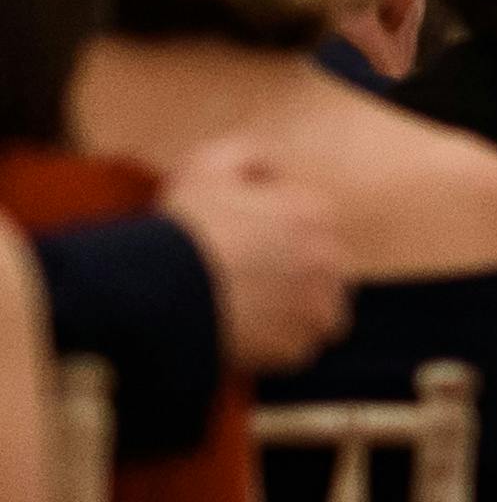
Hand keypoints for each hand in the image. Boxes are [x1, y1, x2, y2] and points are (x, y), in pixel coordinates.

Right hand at [155, 139, 349, 376]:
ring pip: (316, 311)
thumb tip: (274, 170)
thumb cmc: (182, 226)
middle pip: (317, 270)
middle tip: (242, 279)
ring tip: (247, 308)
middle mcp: (331, 260)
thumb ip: (248, 155)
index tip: (239, 244)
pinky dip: (274, 343)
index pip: (309, 227)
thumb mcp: (207, 165)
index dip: (272, 234)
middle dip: (288, 273)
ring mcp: (318, 307)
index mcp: (315, 214)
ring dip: (291, 310)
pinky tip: (242, 331)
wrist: (160, 287)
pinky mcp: (299, 347)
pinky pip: (295, 347)